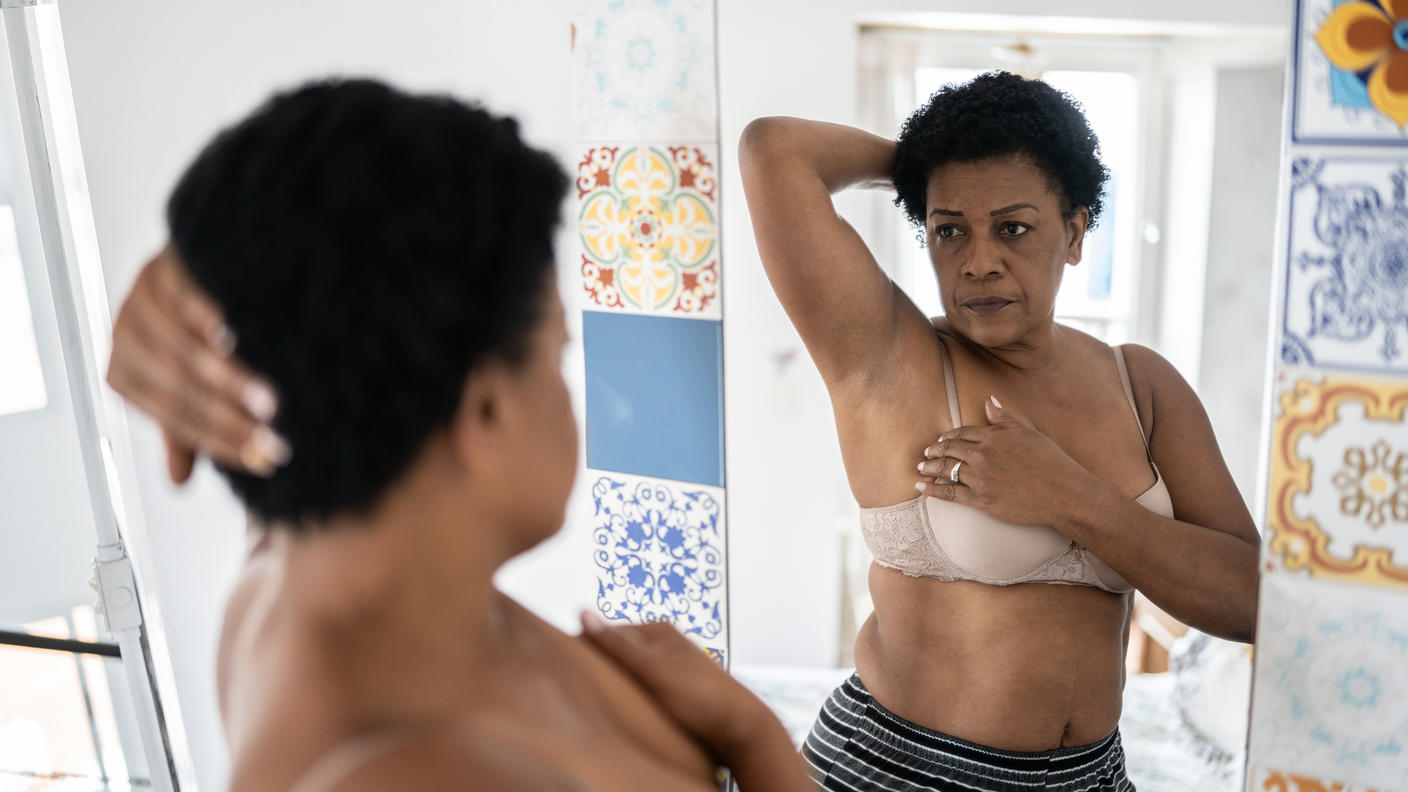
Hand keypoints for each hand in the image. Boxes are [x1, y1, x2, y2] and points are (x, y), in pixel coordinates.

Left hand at [106, 247, 288, 481]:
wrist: (201, 257)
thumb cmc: (193, 327)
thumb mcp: (185, 381)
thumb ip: (185, 426)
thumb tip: (178, 482)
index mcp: (125, 375)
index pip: (178, 417)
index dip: (223, 442)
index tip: (267, 460)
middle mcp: (124, 337)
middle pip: (180, 388)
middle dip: (230, 418)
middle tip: (274, 437)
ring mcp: (141, 299)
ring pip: (183, 350)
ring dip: (229, 379)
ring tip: (268, 400)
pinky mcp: (164, 266)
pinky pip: (188, 298)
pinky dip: (212, 318)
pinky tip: (239, 334)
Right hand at [579, 613, 764, 757]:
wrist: (740, 727)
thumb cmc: (697, 695)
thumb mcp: (652, 669)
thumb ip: (616, 645)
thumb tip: (581, 611)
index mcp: (657, 630)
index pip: (607, 633)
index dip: (585, 648)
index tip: (565, 666)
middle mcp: (664, 644)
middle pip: (619, 653)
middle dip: (600, 666)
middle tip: (579, 688)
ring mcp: (670, 666)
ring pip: (630, 672)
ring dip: (616, 684)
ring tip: (599, 700)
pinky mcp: (676, 688)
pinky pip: (642, 688)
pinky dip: (631, 696)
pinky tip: (625, 709)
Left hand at [916, 395, 1101, 527]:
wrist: (1063, 493)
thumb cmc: (1050, 462)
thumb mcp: (1028, 433)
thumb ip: (1004, 419)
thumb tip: (989, 400)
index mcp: (994, 436)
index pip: (963, 433)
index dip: (949, 437)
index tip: (941, 440)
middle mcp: (983, 455)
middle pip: (950, 450)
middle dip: (934, 451)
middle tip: (926, 454)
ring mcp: (980, 478)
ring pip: (946, 470)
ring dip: (930, 468)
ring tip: (921, 468)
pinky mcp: (981, 499)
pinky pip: (950, 494)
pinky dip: (932, 490)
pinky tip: (922, 487)